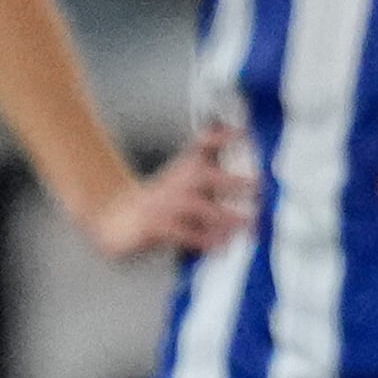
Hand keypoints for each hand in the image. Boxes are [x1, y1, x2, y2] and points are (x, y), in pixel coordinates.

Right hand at [82, 126, 253, 261]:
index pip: (203, 144)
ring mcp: (166, 204)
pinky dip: (205, 240)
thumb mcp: (184, 176)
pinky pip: (185, 234)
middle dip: (233, 181)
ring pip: (199, 207)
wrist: (117, 218)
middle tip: (260, 187)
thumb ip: (212, 162)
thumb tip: (240, 140)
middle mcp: (176, 181)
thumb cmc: (163, 198)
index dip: (221, 136)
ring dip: (227, 215)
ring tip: (250, 222)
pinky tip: (223, 245)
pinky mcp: (157, 227)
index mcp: (185, 166)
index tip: (243, 132)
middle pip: (203, 174)